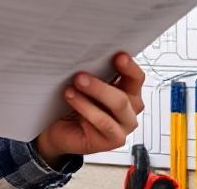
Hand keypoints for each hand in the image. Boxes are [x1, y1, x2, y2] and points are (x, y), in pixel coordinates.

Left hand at [34, 52, 145, 166]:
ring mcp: (124, 127)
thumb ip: (95, 74)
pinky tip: (73, 102)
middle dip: (100, 85)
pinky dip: (86, 111)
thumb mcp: (86, 86)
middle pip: (124, 96)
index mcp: (128, 92)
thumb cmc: (76, 105)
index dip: (129, 66)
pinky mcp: (114, 141)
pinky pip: (103, 123)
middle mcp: (130, 110)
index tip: (118, 56)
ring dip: (92, 96)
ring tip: (70, 90)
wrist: (61, 129)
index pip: (136, 78)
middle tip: (80, 76)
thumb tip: (89, 58)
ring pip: (116, 107)